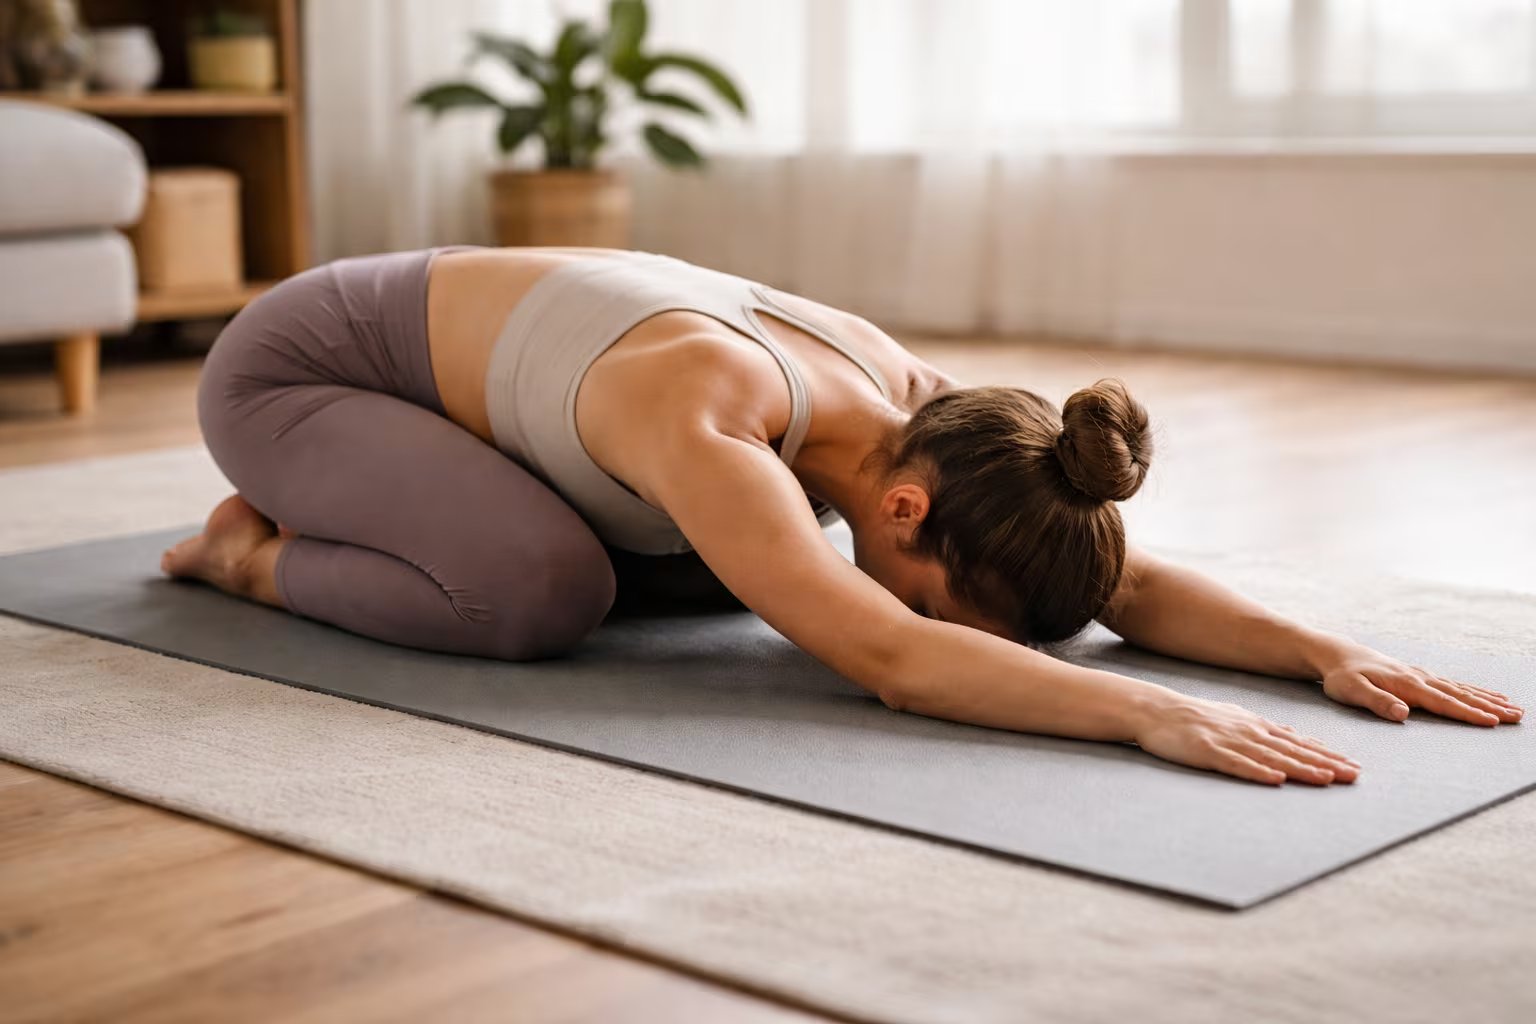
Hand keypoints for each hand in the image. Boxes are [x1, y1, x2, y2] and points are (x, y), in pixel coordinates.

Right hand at [1134, 696, 1360, 785]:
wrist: (1156, 710)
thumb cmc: (1195, 717)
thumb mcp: (1235, 717)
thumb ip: (1264, 730)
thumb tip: (1293, 738)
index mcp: (1255, 725)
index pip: (1298, 742)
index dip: (1327, 754)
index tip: (1352, 765)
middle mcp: (1249, 732)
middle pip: (1293, 751)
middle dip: (1325, 764)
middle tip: (1353, 776)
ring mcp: (1229, 741)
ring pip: (1272, 758)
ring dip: (1300, 769)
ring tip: (1326, 779)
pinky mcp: (1208, 752)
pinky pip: (1236, 764)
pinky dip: (1258, 772)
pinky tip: (1276, 780)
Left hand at [1315, 643, 1523, 725]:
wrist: (1336, 654)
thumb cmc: (1341, 676)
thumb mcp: (1352, 691)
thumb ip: (1377, 702)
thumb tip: (1404, 713)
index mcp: (1406, 685)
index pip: (1442, 703)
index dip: (1467, 713)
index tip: (1492, 722)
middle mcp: (1419, 678)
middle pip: (1460, 695)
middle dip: (1490, 707)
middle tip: (1518, 716)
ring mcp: (1421, 676)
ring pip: (1461, 689)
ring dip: (1488, 699)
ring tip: (1513, 708)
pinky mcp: (1419, 676)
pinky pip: (1453, 685)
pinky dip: (1473, 690)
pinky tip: (1487, 696)